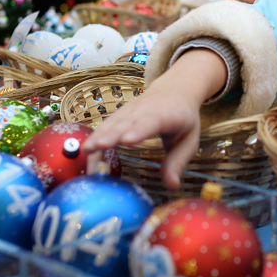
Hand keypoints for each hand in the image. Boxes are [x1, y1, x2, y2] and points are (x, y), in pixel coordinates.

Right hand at [81, 49, 227, 189]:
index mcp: (167, 115)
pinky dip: (97, 134)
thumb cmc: (184, 118)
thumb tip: (172, 187)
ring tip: (87, 150)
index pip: (152, 122)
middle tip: (98, 147)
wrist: (176, 89)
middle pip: (127, 122)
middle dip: (112, 134)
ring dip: (99, 135)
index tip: (127, 140)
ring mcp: (131, 109)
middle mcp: (146, 109)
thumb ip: (178, 162)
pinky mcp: (122, 113)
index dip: (139, 130)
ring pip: (114, 122)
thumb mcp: (189, 140)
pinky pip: (108, 123)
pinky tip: (87, 147)